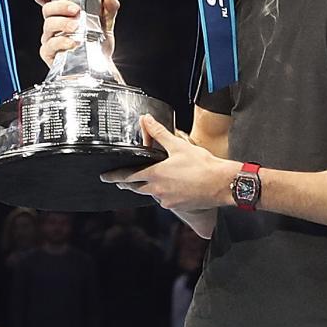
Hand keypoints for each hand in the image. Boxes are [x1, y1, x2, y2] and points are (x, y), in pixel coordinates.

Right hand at [37, 0, 116, 67]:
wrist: (101, 64)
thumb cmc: (98, 41)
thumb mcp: (106, 22)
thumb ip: (108, 8)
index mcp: (62, 13)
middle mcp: (53, 24)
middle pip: (48, 9)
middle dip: (60, 6)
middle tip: (76, 10)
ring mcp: (50, 38)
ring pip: (48, 26)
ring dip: (62, 23)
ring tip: (77, 27)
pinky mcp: (50, 54)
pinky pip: (50, 46)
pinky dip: (61, 42)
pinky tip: (73, 43)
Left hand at [103, 117, 239, 213]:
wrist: (221, 184)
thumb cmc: (202, 165)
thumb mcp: (178, 145)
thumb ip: (159, 133)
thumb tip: (146, 120)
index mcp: (155, 174)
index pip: (127, 177)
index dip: (114, 176)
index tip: (105, 177)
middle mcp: (158, 190)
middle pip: (136, 188)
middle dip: (128, 184)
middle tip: (121, 182)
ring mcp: (167, 200)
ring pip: (152, 194)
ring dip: (150, 187)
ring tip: (153, 180)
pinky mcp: (178, 206)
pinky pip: (166, 200)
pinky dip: (165, 193)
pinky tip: (173, 187)